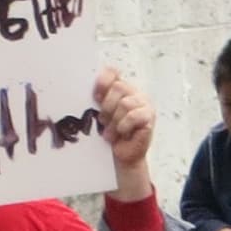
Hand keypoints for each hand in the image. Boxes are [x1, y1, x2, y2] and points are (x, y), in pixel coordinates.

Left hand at [94, 66, 154, 193]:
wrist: (120, 157)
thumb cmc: (108, 136)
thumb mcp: (97, 116)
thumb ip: (95, 102)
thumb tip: (81, 90)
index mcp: (119, 90)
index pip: (112, 73)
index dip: (103, 79)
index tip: (95, 93)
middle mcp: (133, 93)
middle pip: (118, 87)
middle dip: (107, 106)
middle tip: (103, 121)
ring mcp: (144, 104)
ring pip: (125, 103)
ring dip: (114, 121)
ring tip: (112, 132)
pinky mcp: (149, 117)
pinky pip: (134, 116)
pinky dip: (124, 126)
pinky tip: (122, 134)